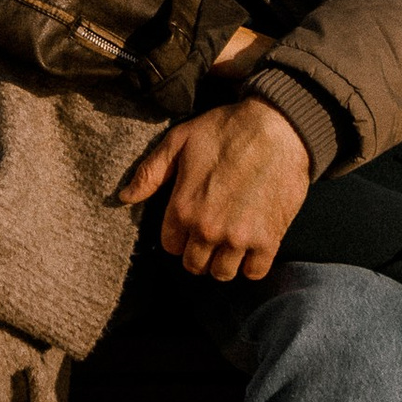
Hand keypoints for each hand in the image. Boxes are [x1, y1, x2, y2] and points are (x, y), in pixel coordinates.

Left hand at [117, 94, 311, 282]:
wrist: (277, 128)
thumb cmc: (226, 130)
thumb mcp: (179, 140)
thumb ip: (150, 172)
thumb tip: (124, 197)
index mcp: (183, 207)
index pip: (170, 246)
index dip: (178, 237)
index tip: (188, 225)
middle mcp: (208, 229)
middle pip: (194, 265)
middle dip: (198, 253)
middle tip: (208, 236)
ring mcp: (239, 237)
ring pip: (222, 273)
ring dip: (223, 262)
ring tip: (228, 244)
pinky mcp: (269, 239)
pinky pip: (255, 272)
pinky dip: (251, 265)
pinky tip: (250, 248)